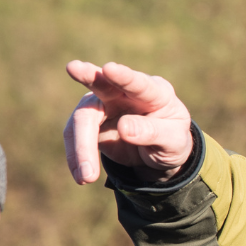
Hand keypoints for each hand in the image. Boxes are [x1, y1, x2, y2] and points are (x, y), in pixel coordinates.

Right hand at [63, 61, 194, 184]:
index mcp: (154, 93)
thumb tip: (124, 128)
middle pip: (103, 82)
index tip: (109, 69)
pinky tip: (82, 176)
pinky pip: (75, 135)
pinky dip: (76, 156)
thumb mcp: (173, 141)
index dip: (124, 76)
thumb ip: (153, 133)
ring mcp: (105, 104)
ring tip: (87, 178)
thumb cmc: (171, 140)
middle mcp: (125, 93)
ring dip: (81, 147)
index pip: (139, 83)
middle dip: (88, 75)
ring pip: (84, 116)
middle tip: (73, 67)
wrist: (158, 152)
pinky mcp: (90, 121)